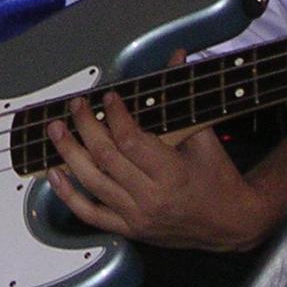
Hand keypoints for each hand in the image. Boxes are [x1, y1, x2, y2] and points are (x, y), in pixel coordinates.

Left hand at [45, 91, 282, 250]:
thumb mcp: (205, 135)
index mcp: (171, 174)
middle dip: (84, 126)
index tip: (108, 98)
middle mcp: (150, 198)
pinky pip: (90, 213)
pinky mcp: (129, 228)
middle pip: (105, 157)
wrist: (232, 222)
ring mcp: (136, 216)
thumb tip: (176, 57)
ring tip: (55, 129)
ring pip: (91, 182)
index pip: (130, 140)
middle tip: (76, 105)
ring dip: (69, 152)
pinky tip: (55, 173)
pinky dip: (68, 194)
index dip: (114, 116)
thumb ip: (184, 97)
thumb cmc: (219, 177)